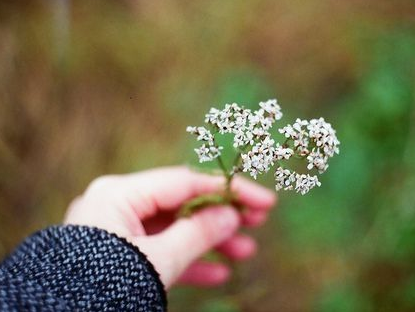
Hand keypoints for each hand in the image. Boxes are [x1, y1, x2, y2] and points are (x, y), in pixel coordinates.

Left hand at [64, 166, 275, 287]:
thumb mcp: (159, 259)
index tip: (263, 200)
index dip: (228, 189)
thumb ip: (198, 232)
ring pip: (174, 228)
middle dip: (221, 215)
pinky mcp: (121, 252)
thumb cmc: (106, 287)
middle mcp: (118, 204)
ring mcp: (118, 228)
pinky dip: (188, 260)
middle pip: (182, 203)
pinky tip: (218, 272)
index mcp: (120, 194)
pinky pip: (160, 249)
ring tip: (246, 251)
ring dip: (210, 240)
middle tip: (258, 220)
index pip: (185, 182)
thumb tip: (231, 213)